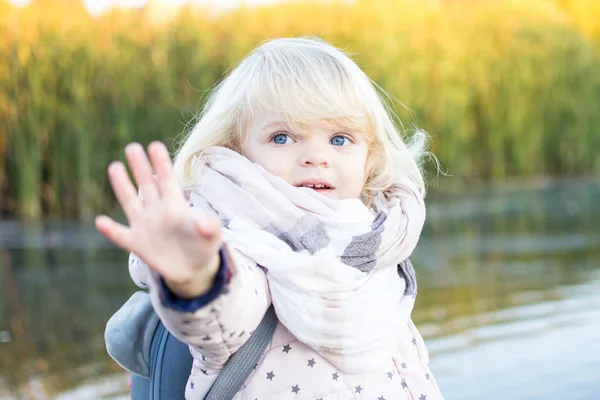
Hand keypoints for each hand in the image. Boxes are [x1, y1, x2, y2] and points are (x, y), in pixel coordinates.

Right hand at [95, 141, 221, 297]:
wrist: (193, 268)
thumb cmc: (204, 245)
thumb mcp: (213, 236)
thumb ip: (210, 227)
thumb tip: (204, 222)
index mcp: (176, 205)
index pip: (167, 180)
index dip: (161, 164)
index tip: (155, 146)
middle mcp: (158, 210)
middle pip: (147, 185)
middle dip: (140, 167)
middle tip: (132, 147)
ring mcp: (145, 225)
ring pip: (130, 202)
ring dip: (122, 186)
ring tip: (115, 167)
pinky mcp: (137, 243)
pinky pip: (121, 235)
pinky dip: (111, 230)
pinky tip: (100, 222)